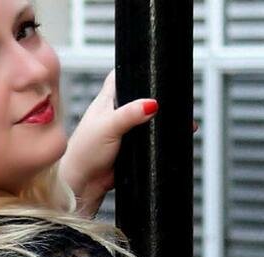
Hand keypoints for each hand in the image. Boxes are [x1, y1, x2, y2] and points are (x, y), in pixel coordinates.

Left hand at [59, 68, 198, 211]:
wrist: (83, 184)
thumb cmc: (84, 153)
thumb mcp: (108, 127)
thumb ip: (129, 114)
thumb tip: (152, 104)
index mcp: (107, 100)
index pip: (121, 75)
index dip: (135, 68)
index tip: (152, 65)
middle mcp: (116, 113)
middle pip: (140, 97)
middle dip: (156, 97)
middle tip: (174, 97)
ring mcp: (125, 131)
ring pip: (147, 119)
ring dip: (160, 120)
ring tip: (180, 116)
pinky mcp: (131, 148)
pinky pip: (148, 139)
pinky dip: (158, 139)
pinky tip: (170, 137)